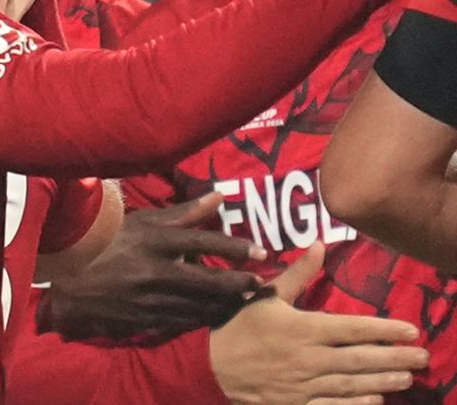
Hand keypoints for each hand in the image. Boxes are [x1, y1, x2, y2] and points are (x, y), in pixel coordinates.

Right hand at [38, 193, 265, 341]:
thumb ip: (183, 213)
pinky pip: (188, 320)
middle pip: (208, 279)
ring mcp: (151, 299)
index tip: (261, 252)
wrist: (74, 289)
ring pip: (201, 304)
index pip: (200, 241)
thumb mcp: (142, 223)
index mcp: (150, 240)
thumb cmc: (110, 246)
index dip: (233, 248)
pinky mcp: (150, 320)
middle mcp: (152, 270)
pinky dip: (207, 316)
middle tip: (259, 282)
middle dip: (239, 282)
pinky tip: (220, 312)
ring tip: (246, 297)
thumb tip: (219, 197)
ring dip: (228, 302)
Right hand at [210, 243, 427, 404]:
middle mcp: (307, 357)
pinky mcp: (296, 404)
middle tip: (423, 356)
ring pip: (351, 384)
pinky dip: (356, 404)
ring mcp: (303, 384)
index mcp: (301, 328)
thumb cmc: (239, 326)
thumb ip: (297, 273)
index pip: (352, 328)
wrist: (210, 365)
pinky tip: (376, 400)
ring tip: (407, 377)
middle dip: (395, 357)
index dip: (384, 329)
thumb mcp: (265, 295)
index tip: (411, 330)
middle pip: (359, 358)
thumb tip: (320, 244)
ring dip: (382, 380)